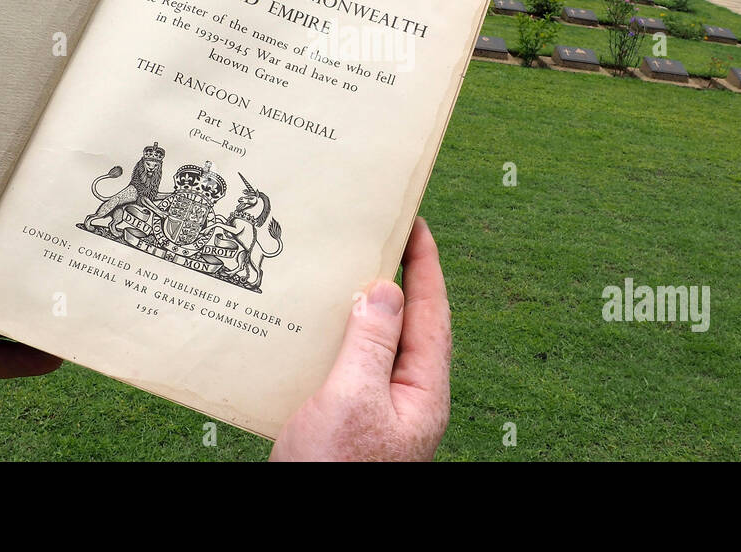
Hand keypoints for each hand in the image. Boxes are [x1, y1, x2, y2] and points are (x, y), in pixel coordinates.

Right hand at [270, 218, 450, 460]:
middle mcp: (407, 401)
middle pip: (409, 326)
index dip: (425, 264)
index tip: (414, 220)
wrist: (307, 537)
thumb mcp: (352, 400)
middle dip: (396, 278)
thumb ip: (371, 343)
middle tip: (378, 234)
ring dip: (362, 308)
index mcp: (423, 392)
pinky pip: (349, 369)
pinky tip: (312, 327)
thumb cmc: (334, 473)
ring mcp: (378, 415)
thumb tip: (387, 289)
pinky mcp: (348, 426)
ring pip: (377, 346)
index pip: (432, 314)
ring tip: (343, 269)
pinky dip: (335, 339)